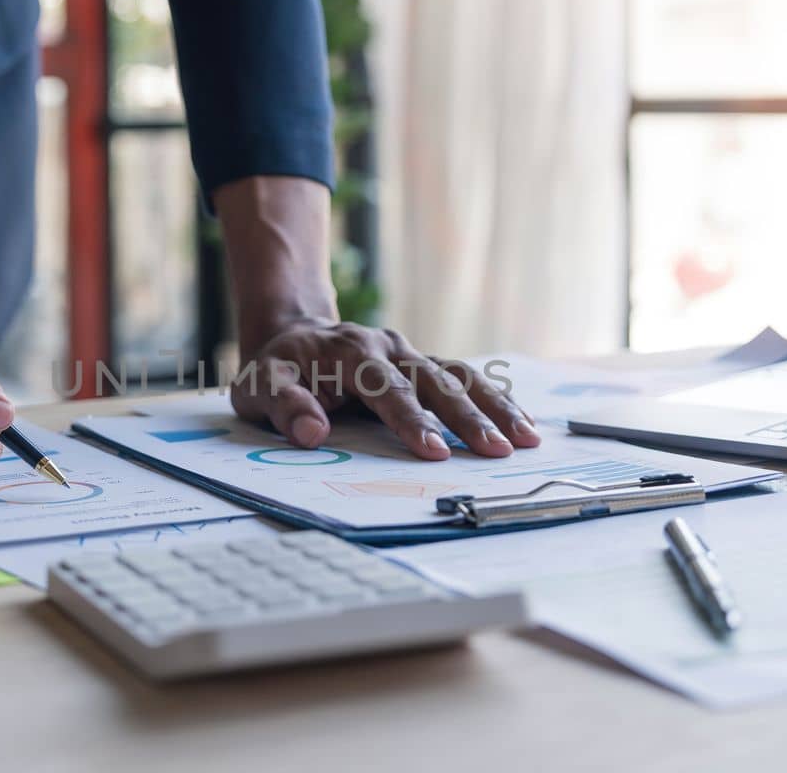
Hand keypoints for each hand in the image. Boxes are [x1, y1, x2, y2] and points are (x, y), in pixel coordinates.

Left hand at [231, 319, 540, 459]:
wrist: (293, 336)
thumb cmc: (278, 370)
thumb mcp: (259, 386)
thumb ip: (283, 407)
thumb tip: (311, 433)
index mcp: (350, 351)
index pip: (386, 387)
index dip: (410, 419)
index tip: (434, 451)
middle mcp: (388, 347)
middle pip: (436, 380)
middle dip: (468, 417)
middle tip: (498, 451)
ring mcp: (411, 354)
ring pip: (461, 375)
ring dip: (495, 406)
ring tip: (527, 439)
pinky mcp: (423, 365)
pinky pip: (465, 378)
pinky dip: (495, 399)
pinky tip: (523, 424)